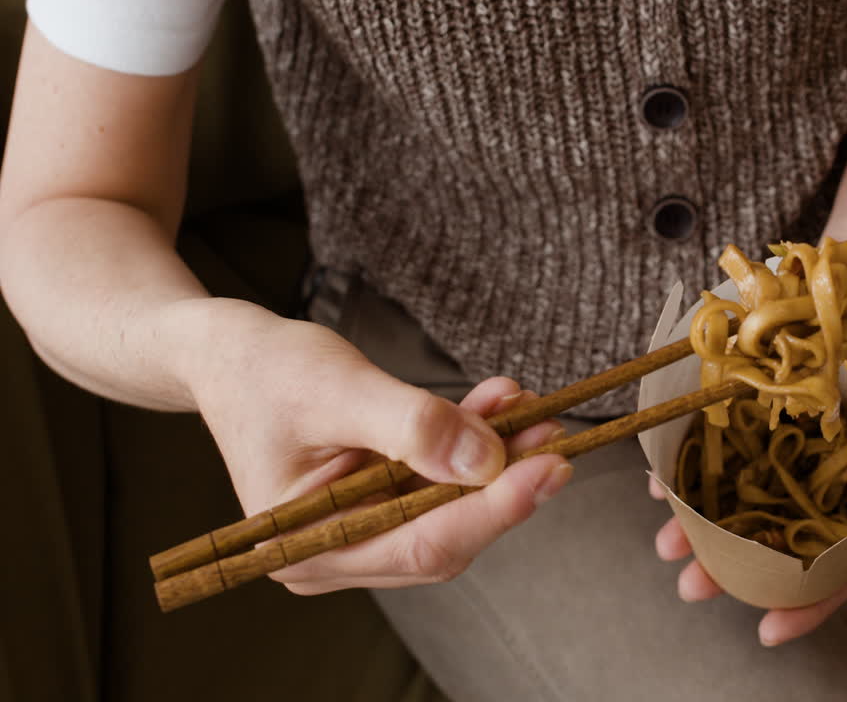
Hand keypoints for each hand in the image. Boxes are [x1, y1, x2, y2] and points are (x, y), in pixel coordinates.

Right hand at [176, 298, 571, 593]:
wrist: (230, 353)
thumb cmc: (264, 370)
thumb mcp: (340, 390)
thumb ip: (413, 428)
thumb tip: (487, 463)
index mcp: (307, 547)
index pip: (421, 545)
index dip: (492, 510)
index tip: (549, 470)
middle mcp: (335, 554)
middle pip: (443, 535)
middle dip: (503, 486)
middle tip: (555, 440)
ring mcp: (358, 531)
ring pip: (448, 506)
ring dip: (495, 461)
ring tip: (534, 414)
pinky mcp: (378, 500)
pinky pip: (438, 479)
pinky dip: (470, 444)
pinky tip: (498, 406)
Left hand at [647, 264, 846, 645]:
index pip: (830, 567)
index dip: (803, 606)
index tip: (768, 634)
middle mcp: (808, 472)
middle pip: (767, 537)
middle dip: (727, 569)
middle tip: (690, 587)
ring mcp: (772, 440)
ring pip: (730, 496)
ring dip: (696, 523)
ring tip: (664, 539)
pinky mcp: (741, 405)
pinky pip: (709, 444)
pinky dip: (686, 465)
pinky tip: (659, 480)